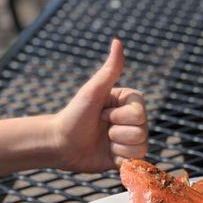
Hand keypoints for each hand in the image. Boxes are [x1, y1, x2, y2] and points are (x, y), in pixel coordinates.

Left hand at [50, 39, 147, 172]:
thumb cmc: (74, 115)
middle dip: (117, 132)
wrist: (60, 144)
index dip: (119, 117)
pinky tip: (108, 154)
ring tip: (104, 142)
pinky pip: (136, 161)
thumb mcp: (93, 91)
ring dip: (118, 146)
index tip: (101, 112)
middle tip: (101, 127)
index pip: (139, 113)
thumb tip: (117, 41)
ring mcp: (131, 139)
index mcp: (129, 103)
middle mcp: (134, 121)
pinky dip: (120, 159)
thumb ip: (110, 70)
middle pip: (142, 131)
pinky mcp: (127, 157)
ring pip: (141, 147)